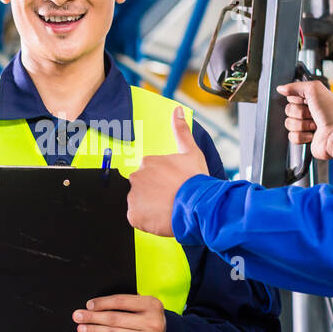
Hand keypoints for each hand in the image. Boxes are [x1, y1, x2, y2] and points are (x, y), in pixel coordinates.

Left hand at [73, 295, 166, 331]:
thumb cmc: (150, 322)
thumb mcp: (145, 308)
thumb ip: (128, 303)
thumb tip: (97, 305)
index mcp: (152, 305)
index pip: (122, 301)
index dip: (103, 302)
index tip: (89, 305)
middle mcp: (152, 322)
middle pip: (115, 318)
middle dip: (93, 317)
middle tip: (78, 316)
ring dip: (94, 330)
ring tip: (82, 328)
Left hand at [126, 106, 207, 237]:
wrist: (200, 206)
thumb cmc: (197, 181)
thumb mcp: (191, 152)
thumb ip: (181, 131)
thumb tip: (177, 111)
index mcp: (147, 162)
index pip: (149, 173)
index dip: (161, 183)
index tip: (172, 188)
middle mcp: (136, 177)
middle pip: (141, 187)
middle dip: (153, 194)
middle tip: (170, 199)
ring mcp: (133, 197)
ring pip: (138, 202)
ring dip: (150, 207)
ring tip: (167, 209)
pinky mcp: (133, 215)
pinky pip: (137, 218)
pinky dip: (146, 220)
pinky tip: (161, 218)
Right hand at [276, 79, 332, 164]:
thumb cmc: (332, 113)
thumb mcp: (314, 89)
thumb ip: (296, 86)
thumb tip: (281, 88)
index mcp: (312, 98)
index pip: (292, 96)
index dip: (296, 99)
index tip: (306, 100)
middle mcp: (309, 111)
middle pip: (289, 110)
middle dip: (300, 113)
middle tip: (312, 114)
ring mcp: (306, 125)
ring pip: (289, 123)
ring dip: (302, 125)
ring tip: (314, 125)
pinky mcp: (304, 137)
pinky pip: (291, 136)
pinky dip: (301, 136)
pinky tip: (312, 134)